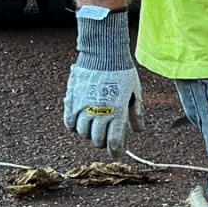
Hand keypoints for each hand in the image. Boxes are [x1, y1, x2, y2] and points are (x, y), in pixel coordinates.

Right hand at [65, 8, 143, 152]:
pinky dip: (74, 126)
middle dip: (102, 143)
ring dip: (89, 134)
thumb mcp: (135, 92)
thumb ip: (136, 112)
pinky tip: (80, 123)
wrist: (103, 53)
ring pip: (83, 132)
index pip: (114, 140)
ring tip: (94, 129)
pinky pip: (69, 122)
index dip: (114, 150)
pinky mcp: (72, 101)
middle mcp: (100, 112)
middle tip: (105, 139)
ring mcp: (84, 107)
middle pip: (97, 140)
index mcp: (117, 112)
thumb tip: (138, 130)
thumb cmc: (122, 72)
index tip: (115, 153)